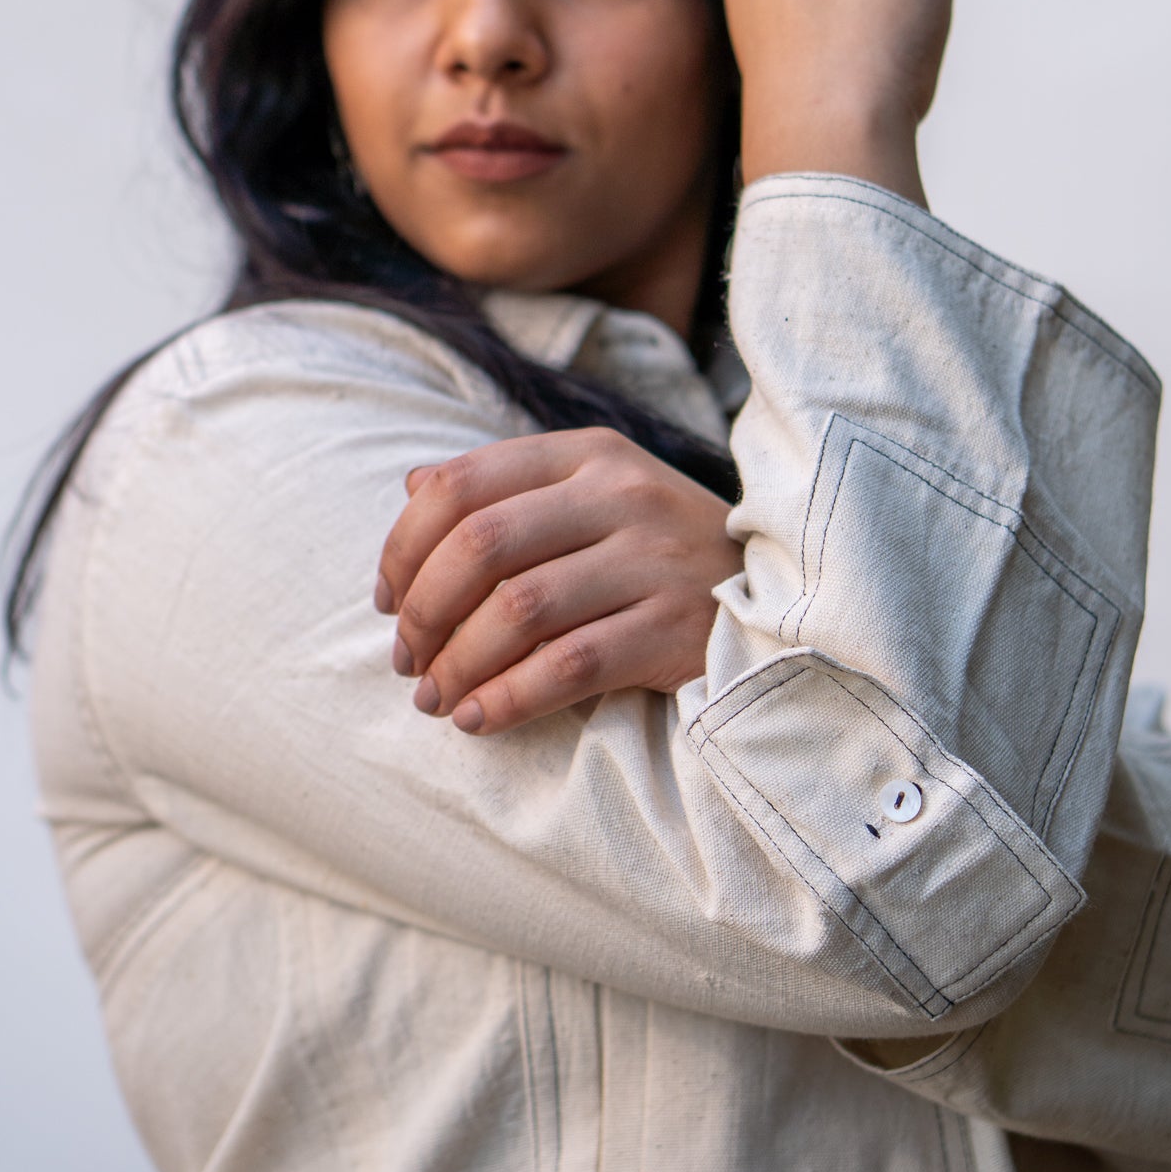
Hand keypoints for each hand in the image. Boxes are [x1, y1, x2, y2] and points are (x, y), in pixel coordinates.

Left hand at [373, 428, 742, 734]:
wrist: (783, 596)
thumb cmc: (664, 551)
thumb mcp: (598, 495)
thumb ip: (510, 487)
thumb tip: (414, 485)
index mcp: (590, 452)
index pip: (461, 484)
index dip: (403, 546)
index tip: (386, 599)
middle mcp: (622, 493)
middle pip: (480, 544)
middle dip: (423, 612)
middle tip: (406, 661)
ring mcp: (654, 558)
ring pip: (518, 610)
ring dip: (457, 664)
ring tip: (436, 698)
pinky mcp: (676, 627)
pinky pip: (567, 667)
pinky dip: (508, 699)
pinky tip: (479, 719)